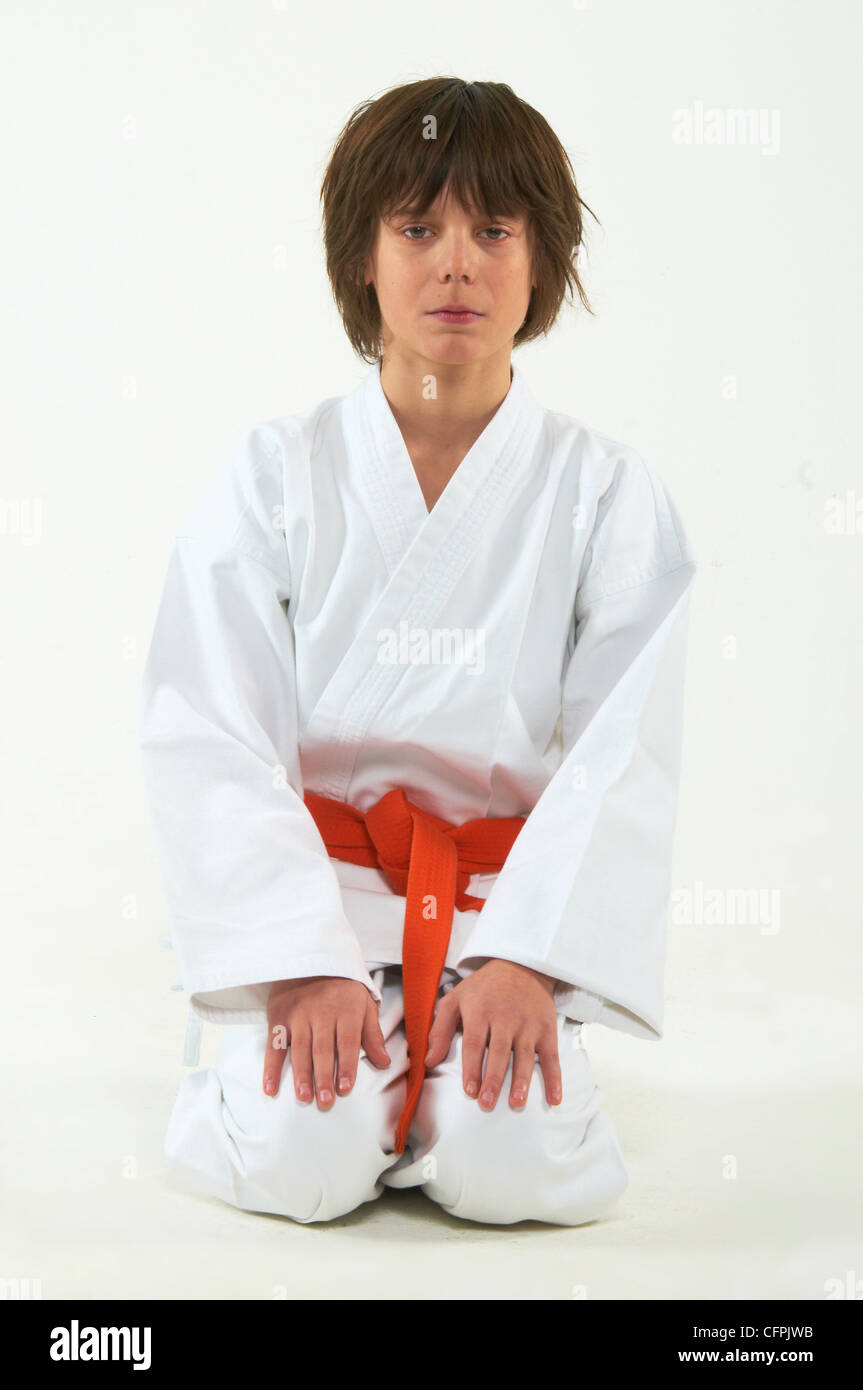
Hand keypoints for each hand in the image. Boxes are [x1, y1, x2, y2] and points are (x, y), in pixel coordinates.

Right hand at [264, 976, 390, 1107]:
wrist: (312, 957)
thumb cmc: (343, 987)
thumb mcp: (364, 1003)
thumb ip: (372, 1034)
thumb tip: (384, 1062)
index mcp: (345, 1009)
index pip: (347, 1042)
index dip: (347, 1066)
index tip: (346, 1088)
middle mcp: (321, 1012)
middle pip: (322, 1049)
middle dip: (324, 1077)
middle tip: (325, 1101)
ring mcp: (298, 1015)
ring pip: (299, 1049)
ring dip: (301, 1075)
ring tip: (304, 1097)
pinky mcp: (278, 1017)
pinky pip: (273, 1045)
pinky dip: (270, 1068)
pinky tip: (271, 1088)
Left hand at [424, 959, 561, 1110]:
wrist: (520, 965)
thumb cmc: (483, 988)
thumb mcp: (455, 999)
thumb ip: (439, 1030)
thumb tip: (429, 1061)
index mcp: (480, 1011)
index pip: (475, 1043)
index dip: (472, 1068)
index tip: (469, 1091)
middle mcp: (505, 1018)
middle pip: (499, 1052)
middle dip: (494, 1079)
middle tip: (487, 1103)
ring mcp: (528, 1024)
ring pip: (525, 1055)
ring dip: (522, 1080)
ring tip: (517, 1103)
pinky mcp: (547, 1029)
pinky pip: (552, 1056)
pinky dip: (555, 1078)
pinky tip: (554, 1098)